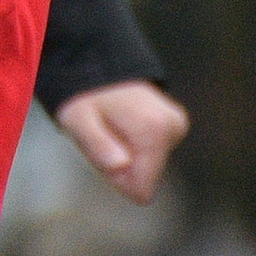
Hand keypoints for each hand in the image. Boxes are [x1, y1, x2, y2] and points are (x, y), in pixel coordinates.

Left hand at [54, 80, 189, 205]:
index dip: (117, 179)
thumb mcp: (78, 120)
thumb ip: (98, 145)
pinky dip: (133, 146)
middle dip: (120, 165)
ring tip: (110, 128)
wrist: (100, 65)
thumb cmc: (87, 96)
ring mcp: (176, 126)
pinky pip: (152, 156)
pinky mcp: (175, 127)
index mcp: (154, 129)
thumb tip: (120, 166)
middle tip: (104, 136)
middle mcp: (173, 128)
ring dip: (124, 155)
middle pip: (145, 180)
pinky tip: (121, 126)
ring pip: (148, 169)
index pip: (141, 190)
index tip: (104, 152)